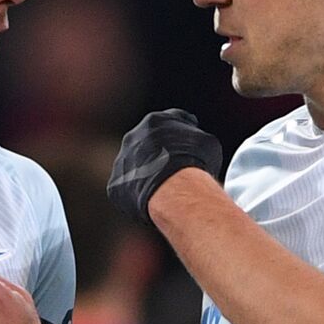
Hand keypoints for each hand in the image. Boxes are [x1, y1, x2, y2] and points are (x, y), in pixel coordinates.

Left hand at [108, 109, 222, 224]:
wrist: (174, 187)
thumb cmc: (195, 163)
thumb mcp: (208, 143)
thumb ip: (198, 139)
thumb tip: (198, 145)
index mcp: (156, 121)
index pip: (167, 124)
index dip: (178, 137)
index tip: (185, 148)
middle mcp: (133, 137)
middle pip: (146, 145)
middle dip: (158, 156)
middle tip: (173, 172)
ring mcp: (122, 161)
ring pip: (134, 168)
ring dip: (146, 176)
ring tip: (164, 191)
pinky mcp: (116, 184)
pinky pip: (127, 190)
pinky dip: (138, 196)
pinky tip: (154, 202)